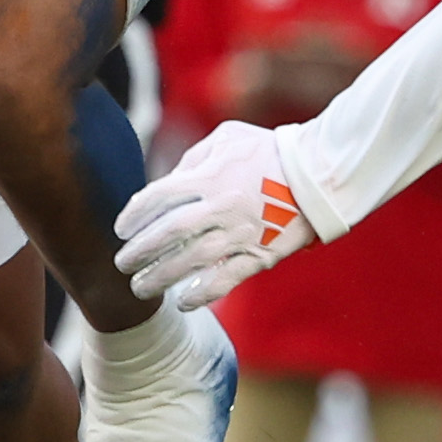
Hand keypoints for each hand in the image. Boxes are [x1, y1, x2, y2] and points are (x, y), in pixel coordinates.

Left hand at [115, 119, 319, 310]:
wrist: (320, 173)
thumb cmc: (270, 150)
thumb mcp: (227, 139)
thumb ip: (193, 159)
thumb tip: (165, 183)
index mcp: (212, 175)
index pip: (159, 196)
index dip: (134, 215)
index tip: (121, 230)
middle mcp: (223, 206)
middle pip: (170, 233)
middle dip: (140, 251)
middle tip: (121, 264)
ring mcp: (242, 234)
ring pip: (193, 261)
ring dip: (162, 277)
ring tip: (140, 288)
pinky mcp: (261, 255)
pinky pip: (227, 279)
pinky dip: (203, 294)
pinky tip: (182, 303)